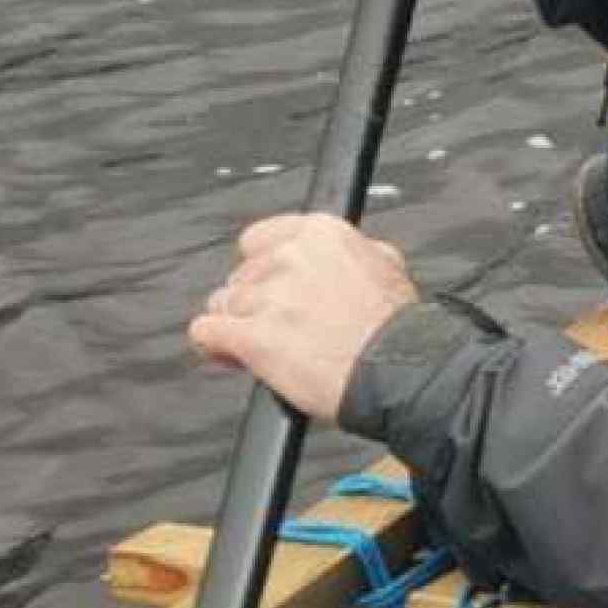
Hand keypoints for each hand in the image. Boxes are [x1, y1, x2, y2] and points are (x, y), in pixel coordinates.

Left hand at [188, 215, 418, 420]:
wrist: (403, 372)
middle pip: (242, 276)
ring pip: (223, 304)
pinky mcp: (253, 336)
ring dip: (240, 326)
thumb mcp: (387, 268)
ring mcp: (270, 297)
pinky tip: (231, 354)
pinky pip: (205, 332)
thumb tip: (338, 257)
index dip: (264, 269)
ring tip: (268, 346)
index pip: (259, 240)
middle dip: (255, 302)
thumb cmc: (398, 331)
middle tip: (280, 326)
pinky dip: (215, 346)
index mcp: (322, 234)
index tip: (273, 287)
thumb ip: (351, 254)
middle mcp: (291, 258)